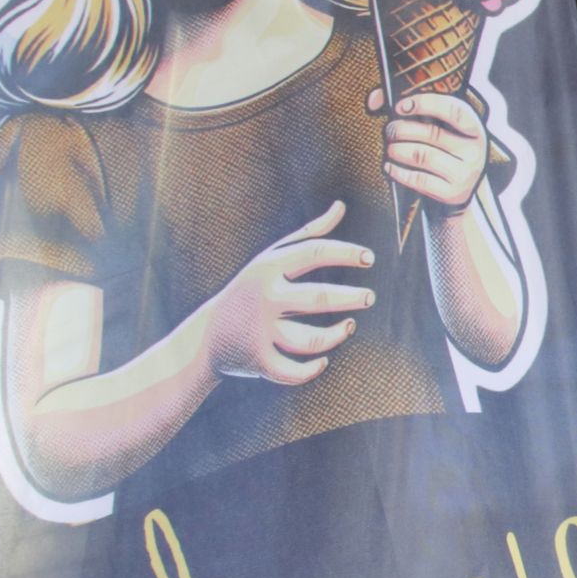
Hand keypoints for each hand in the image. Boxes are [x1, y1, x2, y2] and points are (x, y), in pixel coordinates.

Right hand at [197, 201, 373, 384]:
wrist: (206, 336)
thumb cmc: (251, 289)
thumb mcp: (272, 258)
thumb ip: (309, 233)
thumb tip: (340, 206)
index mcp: (267, 268)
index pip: (315, 252)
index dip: (347, 253)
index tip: (369, 258)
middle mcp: (264, 298)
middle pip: (318, 298)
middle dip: (351, 298)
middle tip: (369, 297)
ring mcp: (260, 331)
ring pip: (312, 339)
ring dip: (337, 334)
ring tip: (349, 325)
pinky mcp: (259, 361)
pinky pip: (294, 371)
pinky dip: (312, 369)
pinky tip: (324, 359)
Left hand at [372, 87, 488, 210]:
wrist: (457, 188)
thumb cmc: (442, 148)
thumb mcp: (438, 125)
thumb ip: (407, 106)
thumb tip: (373, 101)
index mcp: (474, 128)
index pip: (453, 110)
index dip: (425, 104)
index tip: (401, 107)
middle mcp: (475, 150)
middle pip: (432, 133)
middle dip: (402, 129)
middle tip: (389, 130)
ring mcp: (465, 173)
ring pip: (422, 155)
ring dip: (397, 150)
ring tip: (389, 148)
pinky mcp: (453, 193)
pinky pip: (419, 179)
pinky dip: (398, 172)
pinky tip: (389, 166)